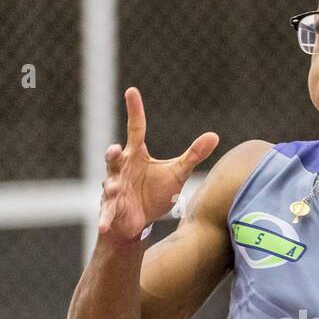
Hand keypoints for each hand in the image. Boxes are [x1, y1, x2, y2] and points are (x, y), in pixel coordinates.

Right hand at [98, 86, 218, 240]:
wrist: (140, 220)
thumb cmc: (155, 192)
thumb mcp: (177, 173)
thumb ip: (193, 155)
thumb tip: (214, 135)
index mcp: (136, 155)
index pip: (136, 129)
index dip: (134, 111)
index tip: (131, 92)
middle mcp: (122, 168)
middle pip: (114, 157)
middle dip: (112, 154)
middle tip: (115, 149)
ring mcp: (114, 188)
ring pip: (109, 184)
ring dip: (110, 187)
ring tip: (113, 189)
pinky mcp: (111, 209)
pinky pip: (106, 212)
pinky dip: (104, 219)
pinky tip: (104, 226)